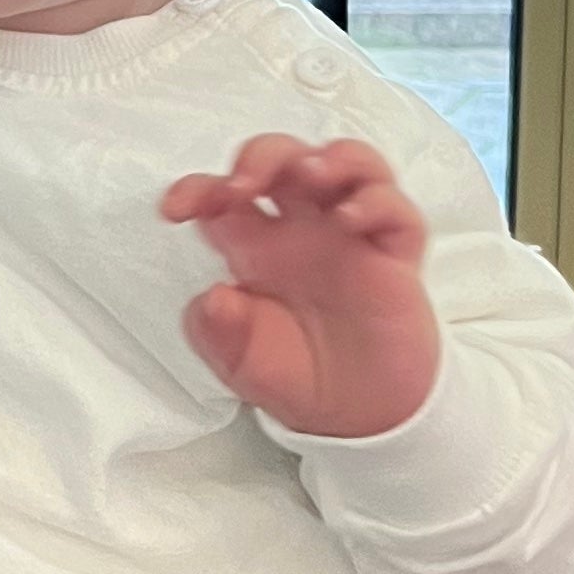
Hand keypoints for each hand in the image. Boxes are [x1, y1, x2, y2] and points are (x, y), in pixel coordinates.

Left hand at [159, 135, 436, 437]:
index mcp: (255, 246)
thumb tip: (215, 297)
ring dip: (331, 157)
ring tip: (309, 175)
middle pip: (286, 159)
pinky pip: (398, 212)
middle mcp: (302, 231)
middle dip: (262, 155)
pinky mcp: (395, 257)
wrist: (354, 418)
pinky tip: (349, 220)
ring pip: (351, 164)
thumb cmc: (294, 376)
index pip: (224, 195)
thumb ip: (214, 330)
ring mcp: (351, 238)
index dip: (196, 188)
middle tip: (242, 185)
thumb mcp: (235, 361)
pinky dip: (377, 202)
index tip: (174, 210)